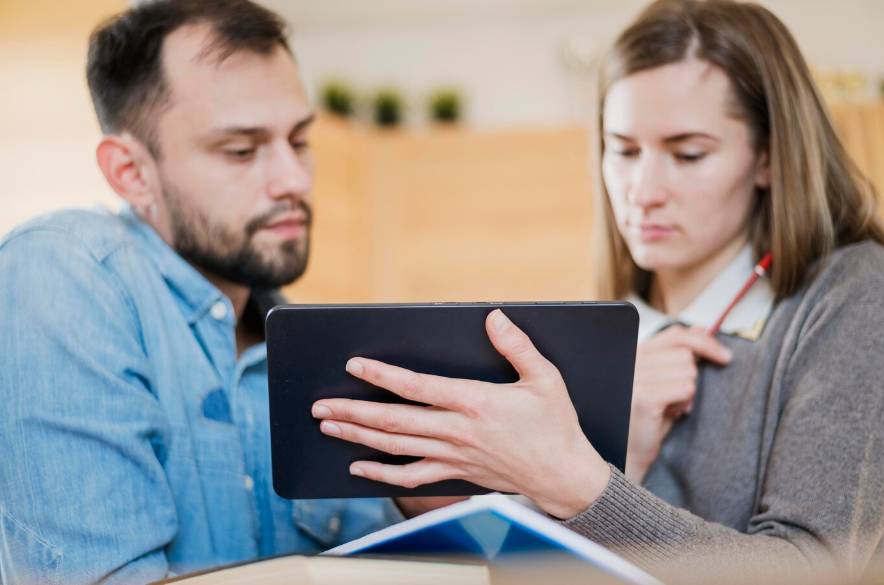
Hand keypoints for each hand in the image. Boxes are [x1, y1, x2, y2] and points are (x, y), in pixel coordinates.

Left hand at [311, 309, 610, 519]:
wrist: (563, 476)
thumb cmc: (555, 426)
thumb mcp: (546, 378)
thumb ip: (517, 346)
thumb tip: (494, 317)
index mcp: (475, 402)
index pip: (417, 387)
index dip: (382, 375)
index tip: (356, 364)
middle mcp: (457, 430)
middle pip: (394, 420)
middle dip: (353, 411)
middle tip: (320, 405)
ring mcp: (452, 455)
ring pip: (395, 447)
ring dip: (358, 436)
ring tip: (328, 426)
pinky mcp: (455, 472)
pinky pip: (411, 477)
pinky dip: (381, 473)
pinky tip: (359, 467)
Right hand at [625, 325, 731, 482]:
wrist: (625, 454)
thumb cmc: (644, 421)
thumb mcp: (663, 382)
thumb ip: (678, 355)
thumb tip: (702, 328)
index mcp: (634, 354)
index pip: (675, 334)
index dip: (702, 341)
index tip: (723, 356)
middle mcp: (630, 361)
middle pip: (686, 355)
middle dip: (690, 377)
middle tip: (675, 398)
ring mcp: (634, 378)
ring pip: (688, 372)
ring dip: (687, 393)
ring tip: (669, 407)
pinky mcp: (643, 396)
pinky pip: (685, 388)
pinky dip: (684, 402)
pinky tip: (669, 414)